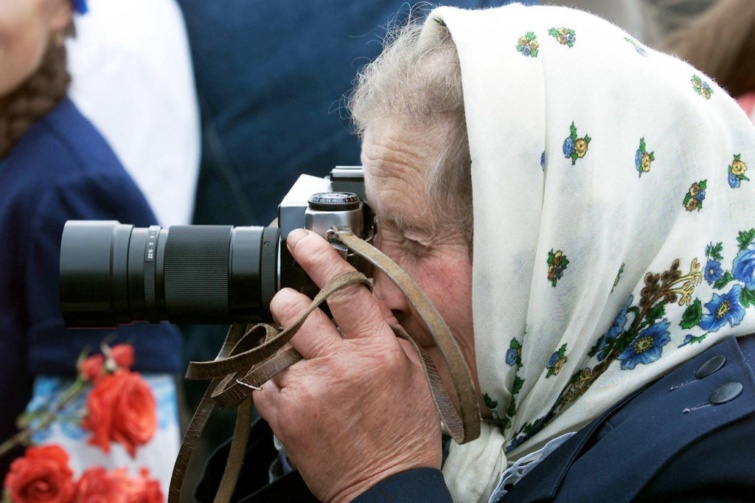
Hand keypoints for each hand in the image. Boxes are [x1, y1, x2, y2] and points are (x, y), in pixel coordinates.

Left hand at [253, 229, 441, 501]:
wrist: (383, 487)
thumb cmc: (403, 430)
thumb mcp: (412, 372)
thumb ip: (385, 330)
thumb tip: (362, 294)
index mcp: (377, 350)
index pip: (342, 288)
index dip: (318, 256)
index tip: (300, 240)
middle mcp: (339, 365)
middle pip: (294, 307)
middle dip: (291, 302)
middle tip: (300, 311)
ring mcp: (306, 390)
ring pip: (273, 340)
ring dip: (284, 342)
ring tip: (305, 361)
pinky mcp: (282, 414)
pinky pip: (263, 378)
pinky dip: (276, 378)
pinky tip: (300, 391)